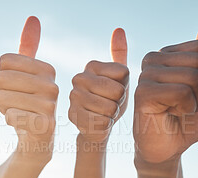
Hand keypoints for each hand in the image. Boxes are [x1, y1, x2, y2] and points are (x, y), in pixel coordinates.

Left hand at [0, 17, 58, 159]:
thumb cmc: (26, 103)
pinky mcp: (45, 124)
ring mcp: (51, 105)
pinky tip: (19, 123)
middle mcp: (53, 85)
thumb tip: (34, 17)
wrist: (37, 137)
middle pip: (2, 79)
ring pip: (3, 97)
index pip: (4, 61)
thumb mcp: (26, 73)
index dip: (1, 76)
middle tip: (12, 102)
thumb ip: (29, 47)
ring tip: (16, 111)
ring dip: (2, 107)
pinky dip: (9, 120)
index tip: (13, 86)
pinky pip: (10, 116)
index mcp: (47, 68)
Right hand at [69, 28, 127, 142]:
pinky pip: (103, 122)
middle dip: (119, 103)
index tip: (115, 92)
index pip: (124, 75)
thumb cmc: (111, 101)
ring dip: (112, 115)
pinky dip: (105, 126)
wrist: (96, 127)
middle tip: (110, 105)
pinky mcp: (72, 116)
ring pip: (110, 108)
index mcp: (92, 65)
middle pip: (118, 92)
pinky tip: (97, 124)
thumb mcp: (120, 78)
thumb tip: (119, 29)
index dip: (125, 88)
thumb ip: (120, 55)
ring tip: (103, 114)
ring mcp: (73, 97)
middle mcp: (79, 78)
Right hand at [133, 22, 197, 162]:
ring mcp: (146, 74)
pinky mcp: (142, 92)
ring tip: (180, 110)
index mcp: (168, 54)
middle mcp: (154, 59)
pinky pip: (182, 92)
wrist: (168, 149)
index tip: (196, 93)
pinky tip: (171, 114)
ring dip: (196, 101)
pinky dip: (186, 109)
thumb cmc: (187, 121)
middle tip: (188, 105)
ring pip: (194, 77)